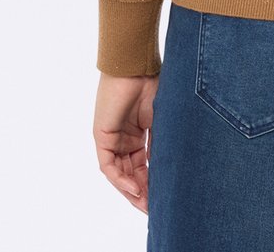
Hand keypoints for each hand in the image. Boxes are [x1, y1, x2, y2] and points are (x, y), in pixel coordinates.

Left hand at [93, 72, 158, 212]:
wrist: (137, 65)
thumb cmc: (153, 84)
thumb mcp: (162, 119)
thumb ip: (162, 143)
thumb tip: (171, 167)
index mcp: (138, 134)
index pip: (144, 166)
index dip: (153, 183)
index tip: (165, 197)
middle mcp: (123, 139)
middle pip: (131, 173)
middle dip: (142, 192)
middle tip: (154, 208)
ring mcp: (112, 138)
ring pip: (120, 173)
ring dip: (131, 190)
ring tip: (146, 204)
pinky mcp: (102, 137)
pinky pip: (109, 165)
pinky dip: (121, 179)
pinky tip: (134, 188)